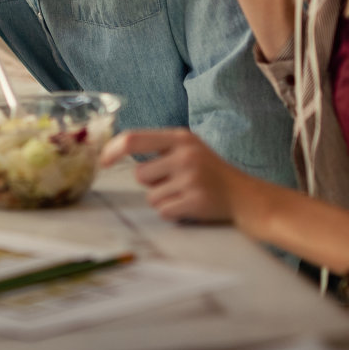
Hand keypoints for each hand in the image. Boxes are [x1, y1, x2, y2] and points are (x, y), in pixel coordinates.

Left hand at [99, 129, 245, 224]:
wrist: (245, 196)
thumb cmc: (209, 172)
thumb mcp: (188, 148)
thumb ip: (158, 148)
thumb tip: (114, 151)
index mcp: (180, 138)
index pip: (134, 139)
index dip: (113, 150)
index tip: (104, 162)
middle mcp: (185, 155)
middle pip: (140, 174)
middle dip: (151, 183)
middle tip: (175, 182)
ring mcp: (191, 178)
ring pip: (151, 196)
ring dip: (163, 199)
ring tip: (185, 193)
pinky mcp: (195, 201)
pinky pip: (164, 211)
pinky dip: (173, 212)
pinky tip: (190, 205)